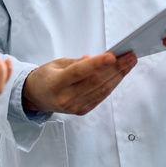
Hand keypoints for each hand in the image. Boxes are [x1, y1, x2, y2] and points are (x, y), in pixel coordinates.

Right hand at [22, 52, 136, 115]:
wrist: (35, 96)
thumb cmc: (46, 76)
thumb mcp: (57, 64)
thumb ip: (77, 63)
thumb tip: (95, 59)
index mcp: (56, 83)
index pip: (79, 72)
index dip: (97, 64)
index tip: (113, 56)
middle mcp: (66, 98)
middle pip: (95, 82)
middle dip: (116, 68)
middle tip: (130, 56)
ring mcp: (74, 107)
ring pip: (102, 91)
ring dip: (119, 76)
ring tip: (130, 63)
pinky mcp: (81, 111)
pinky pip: (101, 97)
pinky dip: (112, 84)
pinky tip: (120, 74)